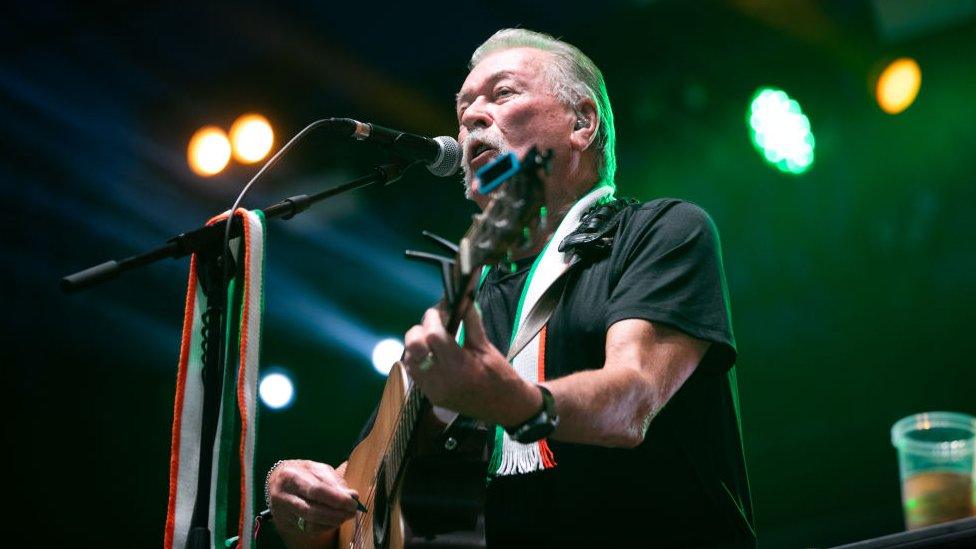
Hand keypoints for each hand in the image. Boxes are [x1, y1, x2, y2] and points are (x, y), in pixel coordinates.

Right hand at [267, 460, 358, 541]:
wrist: (277, 481)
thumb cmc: (302, 472)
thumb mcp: (317, 469)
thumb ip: (334, 481)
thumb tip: (352, 496)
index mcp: (291, 476)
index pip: (316, 491)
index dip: (337, 499)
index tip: (353, 502)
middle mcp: (282, 496)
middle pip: (312, 511)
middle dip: (336, 514)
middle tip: (353, 512)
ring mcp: (281, 512)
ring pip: (310, 524)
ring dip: (332, 522)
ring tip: (345, 516)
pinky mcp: (283, 524)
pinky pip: (307, 530)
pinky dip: (324, 527)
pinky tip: (333, 521)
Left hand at [401, 304, 540, 426]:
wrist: (506, 407)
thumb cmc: (501, 376)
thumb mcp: (487, 347)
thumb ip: (471, 322)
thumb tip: (463, 300)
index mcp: (460, 366)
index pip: (433, 336)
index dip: (433, 318)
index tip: (441, 311)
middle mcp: (442, 380)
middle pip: (413, 348)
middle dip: (419, 330)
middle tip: (434, 325)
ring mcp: (434, 391)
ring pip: (409, 360)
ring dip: (417, 345)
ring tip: (433, 340)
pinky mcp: (431, 397)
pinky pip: (414, 373)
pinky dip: (418, 359)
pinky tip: (431, 354)